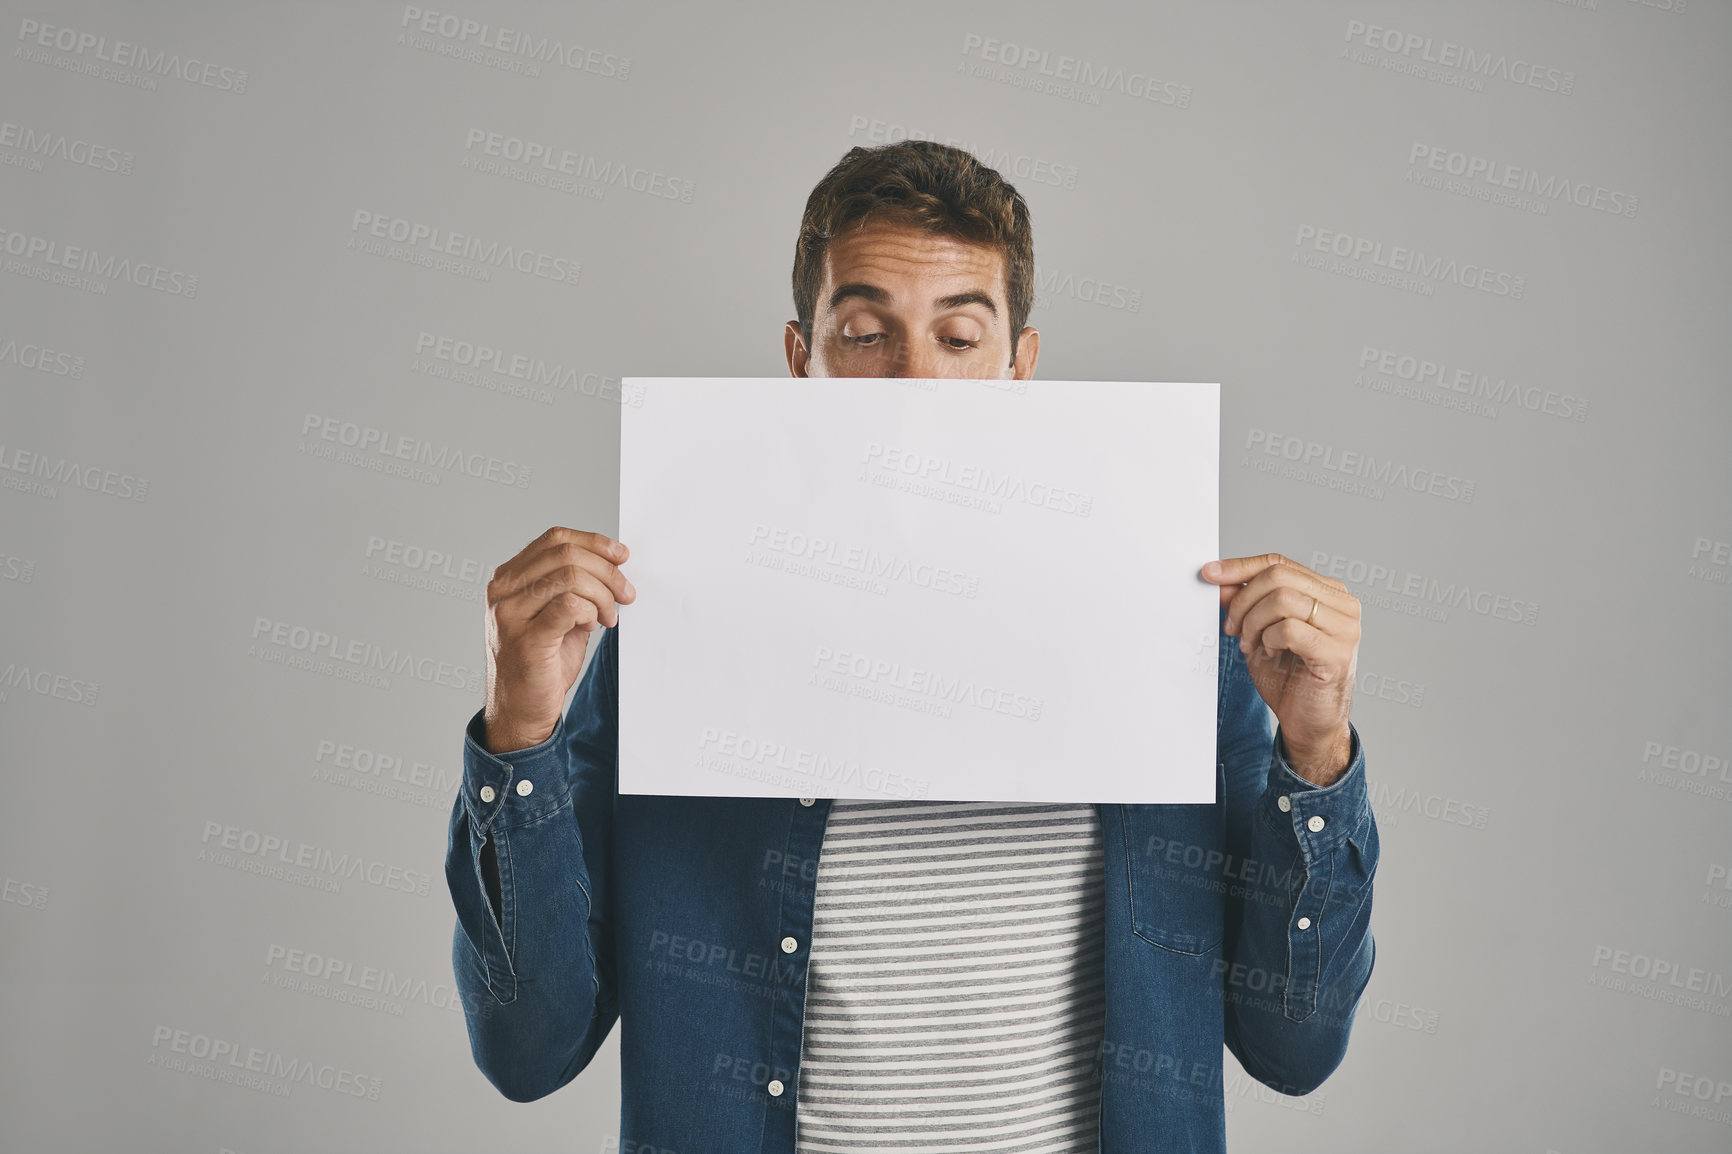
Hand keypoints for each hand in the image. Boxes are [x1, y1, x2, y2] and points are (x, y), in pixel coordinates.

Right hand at [483, 527, 635, 753]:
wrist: (520, 711)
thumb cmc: (541, 663)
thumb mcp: (558, 615)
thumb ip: (575, 587)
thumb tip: (614, 563)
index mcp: (509, 579)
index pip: (555, 539)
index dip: (594, 542)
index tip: (621, 556)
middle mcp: (503, 591)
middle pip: (566, 554)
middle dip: (607, 572)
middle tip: (626, 595)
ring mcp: (510, 614)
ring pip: (570, 577)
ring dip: (603, 596)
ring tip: (609, 618)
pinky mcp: (526, 639)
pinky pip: (570, 606)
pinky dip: (591, 612)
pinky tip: (592, 627)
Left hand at [1200, 553, 1359, 785]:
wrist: (1308, 723)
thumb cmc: (1289, 677)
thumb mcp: (1258, 632)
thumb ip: (1244, 603)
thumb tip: (1219, 579)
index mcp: (1327, 592)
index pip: (1279, 563)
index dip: (1240, 567)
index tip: (1209, 574)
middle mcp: (1343, 604)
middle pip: (1278, 577)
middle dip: (1243, 601)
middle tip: (1232, 629)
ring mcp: (1344, 628)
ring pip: (1282, 599)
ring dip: (1253, 623)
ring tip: (1250, 645)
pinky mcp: (1337, 653)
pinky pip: (1290, 629)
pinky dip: (1269, 640)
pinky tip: (1270, 654)